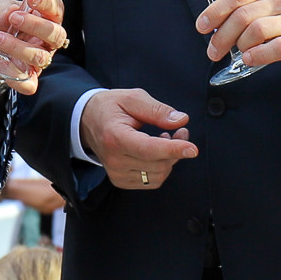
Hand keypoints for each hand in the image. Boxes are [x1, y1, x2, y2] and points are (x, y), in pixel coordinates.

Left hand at [0, 0, 66, 96]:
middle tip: (14, 18)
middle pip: (56, 34)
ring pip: (40, 57)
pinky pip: (29, 83)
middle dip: (35, 25)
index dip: (48, 3)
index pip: (56, 9)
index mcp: (43, 18)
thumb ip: (2, 7)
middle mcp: (46, 40)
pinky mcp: (26, 78)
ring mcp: (38, 60)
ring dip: (17, 46)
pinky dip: (15, 74)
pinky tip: (1, 62)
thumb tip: (11, 12)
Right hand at [78, 88, 198, 189]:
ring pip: (158, 175)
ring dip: (170, 159)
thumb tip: (181, 120)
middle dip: (176, 149)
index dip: (173, 149)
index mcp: (115, 137)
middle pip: (158, 164)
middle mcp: (114, 160)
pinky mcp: (121, 181)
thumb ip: (157, 110)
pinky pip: (152, 181)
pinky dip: (161, 167)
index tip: (193, 148)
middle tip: (181, 130)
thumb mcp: (133, 98)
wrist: (87, 121)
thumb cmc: (110, 107)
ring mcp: (116, 173)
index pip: (148, 149)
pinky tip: (157, 152)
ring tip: (166, 138)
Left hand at [195, 0, 280, 72]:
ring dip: (240, 46)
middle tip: (214, 51)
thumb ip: (246, 8)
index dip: (215, 12)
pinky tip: (249, 59)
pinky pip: (276, 48)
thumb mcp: (271, 3)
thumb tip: (212, 23)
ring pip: (257, 30)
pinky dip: (258, 55)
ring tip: (237, 54)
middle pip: (243, 15)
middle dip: (222, 36)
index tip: (202, 26)